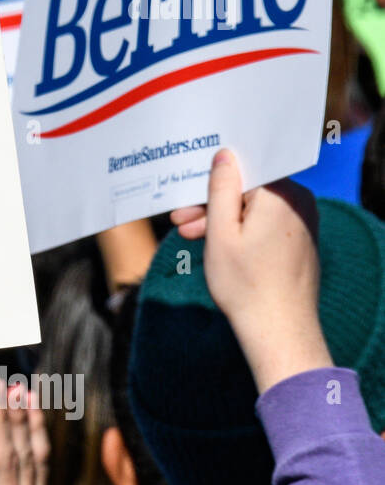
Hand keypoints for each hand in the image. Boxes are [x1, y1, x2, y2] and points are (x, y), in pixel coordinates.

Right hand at [169, 149, 330, 391]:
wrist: (279, 329)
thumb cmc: (245, 283)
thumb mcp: (220, 232)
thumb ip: (221, 189)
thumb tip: (225, 155)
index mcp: (281, 195)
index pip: (242, 170)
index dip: (211, 180)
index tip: (185, 194)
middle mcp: (299, 202)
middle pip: (248, 189)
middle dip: (212, 203)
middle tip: (179, 221)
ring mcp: (304, 222)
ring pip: (255, 207)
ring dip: (224, 220)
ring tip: (193, 238)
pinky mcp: (302, 241)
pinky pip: (267, 223)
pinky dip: (242, 230)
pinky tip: (220, 246)